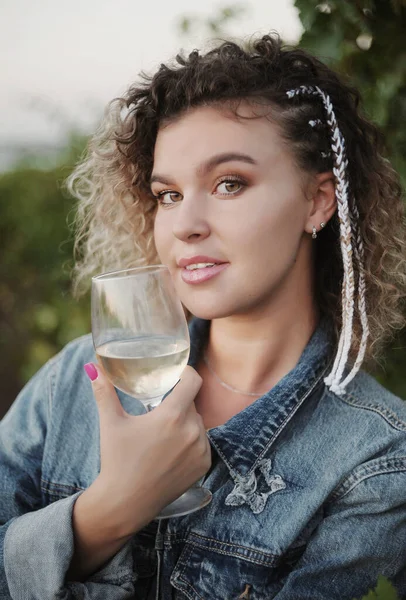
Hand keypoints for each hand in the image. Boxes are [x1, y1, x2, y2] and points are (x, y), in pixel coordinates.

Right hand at [85, 363, 210, 533]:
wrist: (125, 503)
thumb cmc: (117, 461)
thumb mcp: (111, 423)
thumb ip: (104, 392)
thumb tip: (93, 367)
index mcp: (172, 416)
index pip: (193, 381)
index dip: (186, 373)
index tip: (178, 374)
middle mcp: (192, 431)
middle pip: (191, 403)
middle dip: (177, 404)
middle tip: (158, 412)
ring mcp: (200, 450)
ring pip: (197, 423)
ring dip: (185, 423)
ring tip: (162, 435)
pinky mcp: (203, 465)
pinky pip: (202, 443)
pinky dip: (191, 442)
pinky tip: (171, 451)